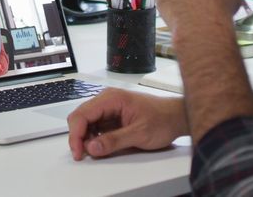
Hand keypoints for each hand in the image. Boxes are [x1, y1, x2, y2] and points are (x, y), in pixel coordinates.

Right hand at [67, 89, 186, 159]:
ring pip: (86, 122)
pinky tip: (101, 145)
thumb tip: (92, 147)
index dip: (76, 135)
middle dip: (78, 137)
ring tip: (94, 151)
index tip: (79, 152)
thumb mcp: (139, 133)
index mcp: (112, 98)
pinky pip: (95, 125)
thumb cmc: (163, 119)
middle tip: (83, 154)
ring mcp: (109, 106)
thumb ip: (114, 141)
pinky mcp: (112, 114)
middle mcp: (107, 99)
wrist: (176, 117)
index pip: (82, 114)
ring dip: (85, 137)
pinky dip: (94, 137)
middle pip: (80, 117)